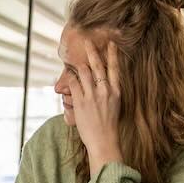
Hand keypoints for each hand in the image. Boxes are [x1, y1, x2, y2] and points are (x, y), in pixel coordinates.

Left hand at [72, 36, 123, 175]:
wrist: (104, 142)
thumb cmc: (109, 126)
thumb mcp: (115, 106)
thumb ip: (110, 92)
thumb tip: (103, 83)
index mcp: (116, 91)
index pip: (115, 69)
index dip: (113, 55)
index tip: (111, 44)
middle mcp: (105, 91)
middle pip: (98, 65)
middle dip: (92, 51)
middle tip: (87, 41)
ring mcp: (92, 95)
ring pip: (84, 72)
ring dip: (78, 64)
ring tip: (74, 59)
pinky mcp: (80, 102)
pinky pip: (73, 83)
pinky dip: (70, 78)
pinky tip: (67, 74)